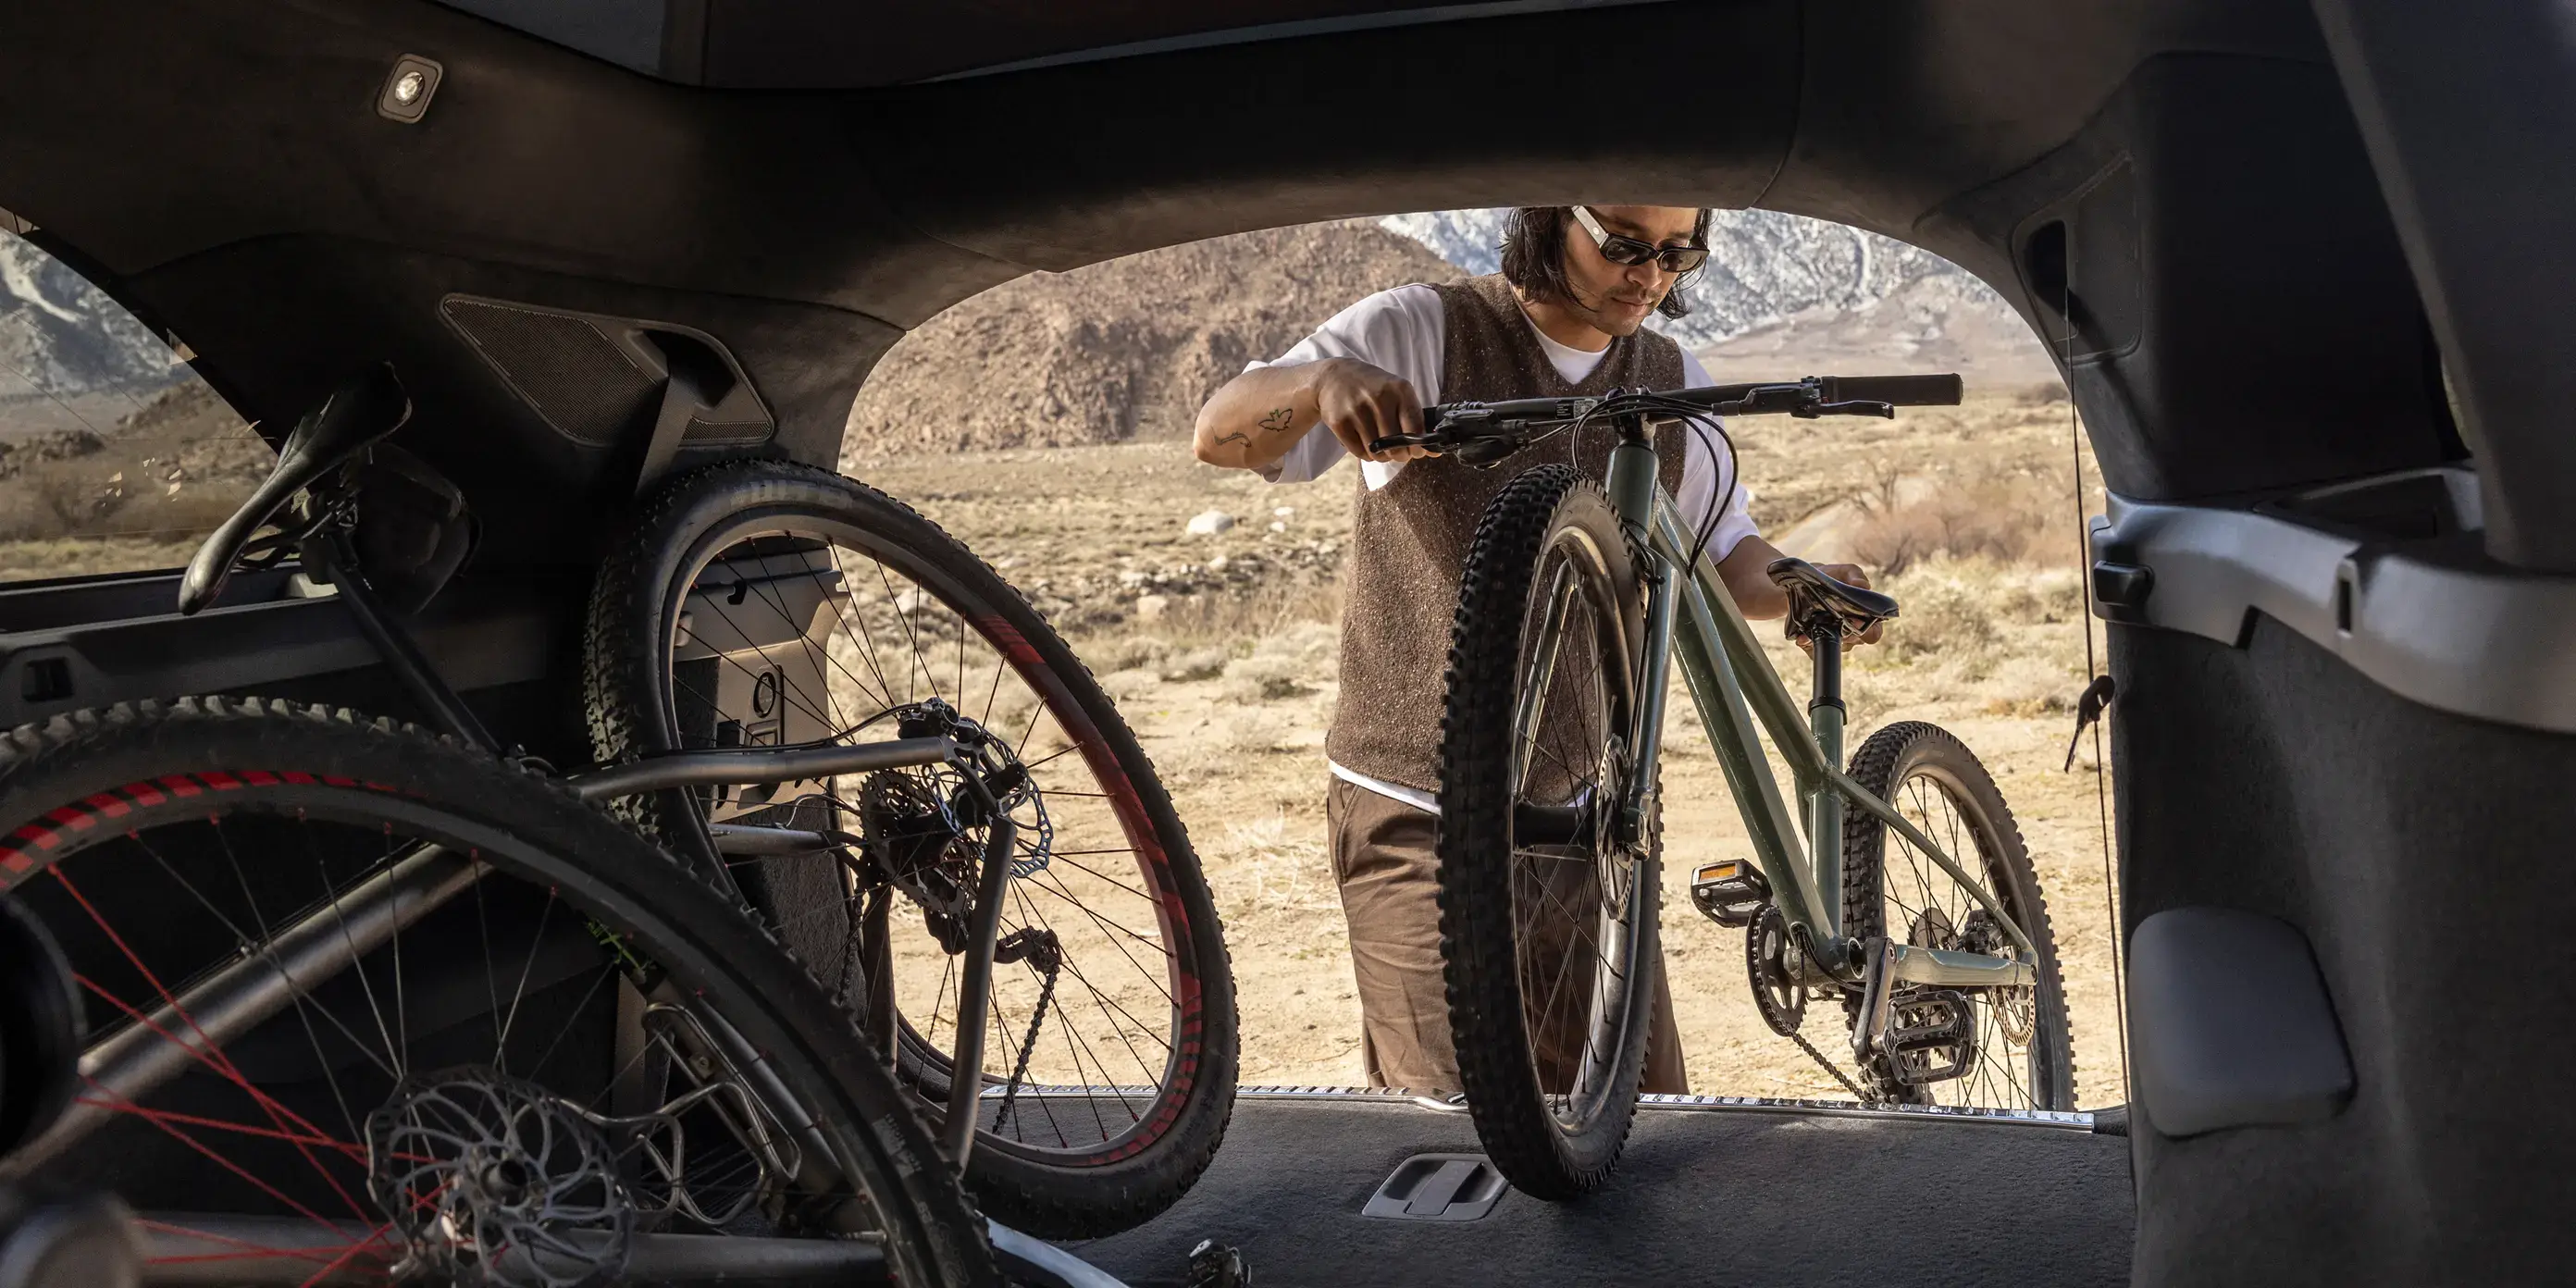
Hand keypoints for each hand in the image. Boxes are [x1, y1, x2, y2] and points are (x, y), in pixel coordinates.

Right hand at [1314, 359, 1433, 462]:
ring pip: (1377, 452)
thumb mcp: (1396, 393)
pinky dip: (1365, 454)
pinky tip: (1364, 441)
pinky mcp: (1340, 422)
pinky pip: (1359, 453)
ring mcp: (1358, 410)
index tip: (1417, 452)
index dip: (1418, 447)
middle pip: (1396, 446)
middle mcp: (1379, 398)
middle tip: (1397, 451)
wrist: (1335, 376)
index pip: (1416, 428)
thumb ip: (1415, 420)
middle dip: (1399, 455)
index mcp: (1400, 390)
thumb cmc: (1373, 388)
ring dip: (1381, 455)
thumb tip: (1435, 452)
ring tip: (1379, 445)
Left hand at [1814, 562, 1883, 648]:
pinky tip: (1802, 638)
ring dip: (1824, 639)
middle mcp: (1852, 631)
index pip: (1874, 633)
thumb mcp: (1845, 572)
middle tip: (1835, 625)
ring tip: (1812, 631)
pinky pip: (1814, 650)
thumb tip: (1863, 585)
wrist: (1807, 582)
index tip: (1858, 622)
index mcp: (1865, 617)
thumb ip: (1855, 575)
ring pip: (1833, 646)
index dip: (1869, 632)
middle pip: (1853, 642)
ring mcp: (1835, 638)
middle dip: (1844, 635)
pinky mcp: (1816, 642)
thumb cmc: (1833, 577)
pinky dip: (1808, 644)